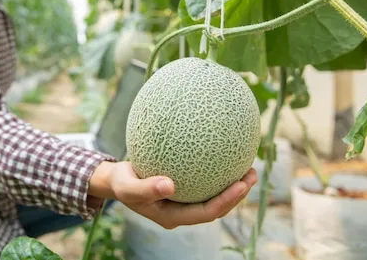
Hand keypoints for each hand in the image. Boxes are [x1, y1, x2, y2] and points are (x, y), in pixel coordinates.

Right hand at [89, 161, 256, 228]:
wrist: (115, 179)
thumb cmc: (121, 183)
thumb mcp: (128, 186)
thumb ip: (146, 188)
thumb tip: (169, 185)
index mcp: (173, 216)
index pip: (206, 213)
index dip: (226, 202)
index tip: (241, 185)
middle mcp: (182, 210)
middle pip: (216, 206)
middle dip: (237, 194)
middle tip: (251, 174)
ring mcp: (184, 199)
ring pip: (213, 194)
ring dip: (232, 184)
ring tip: (247, 165)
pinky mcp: (183, 186)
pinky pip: (204, 180)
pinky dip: (217, 170)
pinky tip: (224, 151)